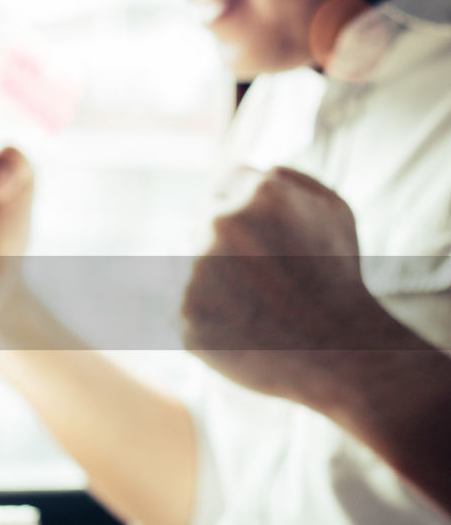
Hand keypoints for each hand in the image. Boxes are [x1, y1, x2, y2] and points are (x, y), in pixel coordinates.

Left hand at [181, 166, 387, 403]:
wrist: (339, 353)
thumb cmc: (337, 279)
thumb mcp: (333, 210)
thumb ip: (287, 178)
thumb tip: (246, 170)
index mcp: (258, 192)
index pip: (224, 182)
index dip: (242, 210)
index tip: (258, 236)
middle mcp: (220, 224)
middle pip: (201, 221)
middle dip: (224, 245)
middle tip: (260, 276)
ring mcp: (196, 269)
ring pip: (185, 262)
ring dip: (209, 277)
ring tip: (253, 302)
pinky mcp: (183, 312)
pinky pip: (183, 303)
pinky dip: (206, 313)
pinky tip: (240, 326)